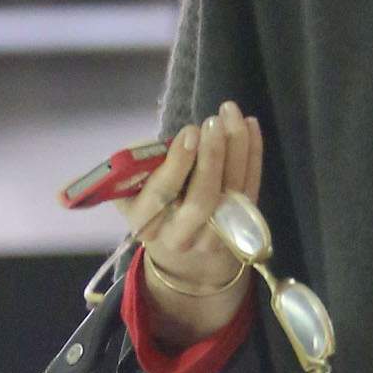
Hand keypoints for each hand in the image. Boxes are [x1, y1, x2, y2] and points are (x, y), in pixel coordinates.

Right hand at [62, 102, 261, 306]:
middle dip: (211, 157)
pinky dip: (254, 155)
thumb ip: (127, 173)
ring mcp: (216, 235)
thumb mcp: (129, 195)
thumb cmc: (152, 208)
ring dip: (236, 149)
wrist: (185, 257)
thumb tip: (118, 161)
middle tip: (213, 121)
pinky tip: (250, 125)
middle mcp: (182, 235)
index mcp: (147, 224)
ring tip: (231, 114)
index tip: (189, 132)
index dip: (178, 163)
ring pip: (232, 192)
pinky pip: (252, 188)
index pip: (163, 194)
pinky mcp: (242, 228)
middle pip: (202, 198)